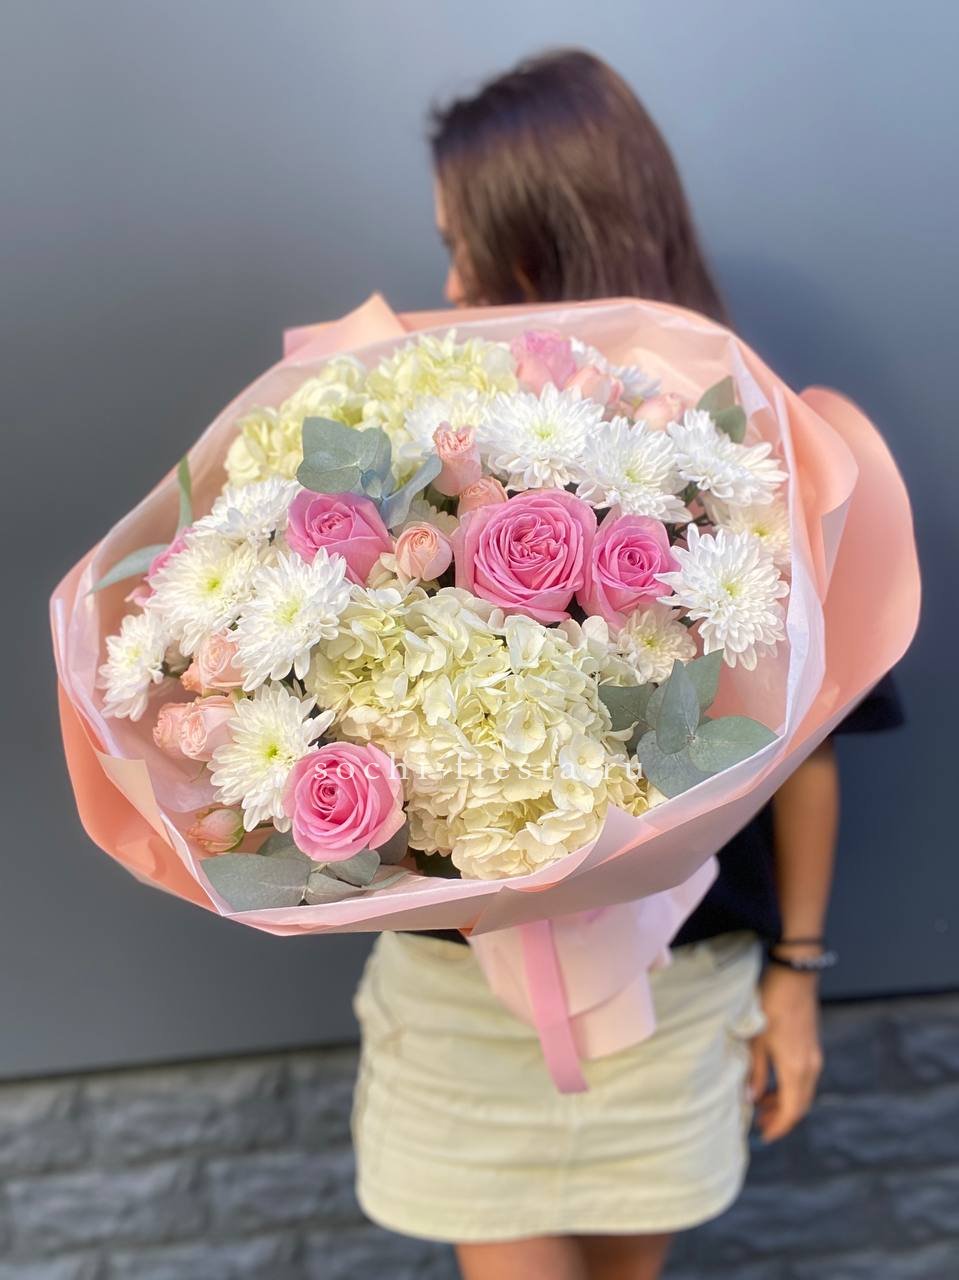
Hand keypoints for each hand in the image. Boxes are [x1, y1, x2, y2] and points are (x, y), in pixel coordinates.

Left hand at [747, 956, 823, 1142]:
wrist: (794, 977)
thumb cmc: (771, 1004)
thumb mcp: (756, 1040)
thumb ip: (755, 1072)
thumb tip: (751, 1098)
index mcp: (796, 1068)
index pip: (791, 1110)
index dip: (779, 1127)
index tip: (764, 1135)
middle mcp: (811, 1066)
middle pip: (800, 1105)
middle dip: (781, 1118)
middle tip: (760, 1123)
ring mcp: (815, 1056)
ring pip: (803, 1092)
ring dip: (785, 1102)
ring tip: (762, 1104)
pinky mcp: (813, 1047)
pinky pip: (804, 1078)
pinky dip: (790, 1087)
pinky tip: (772, 1083)